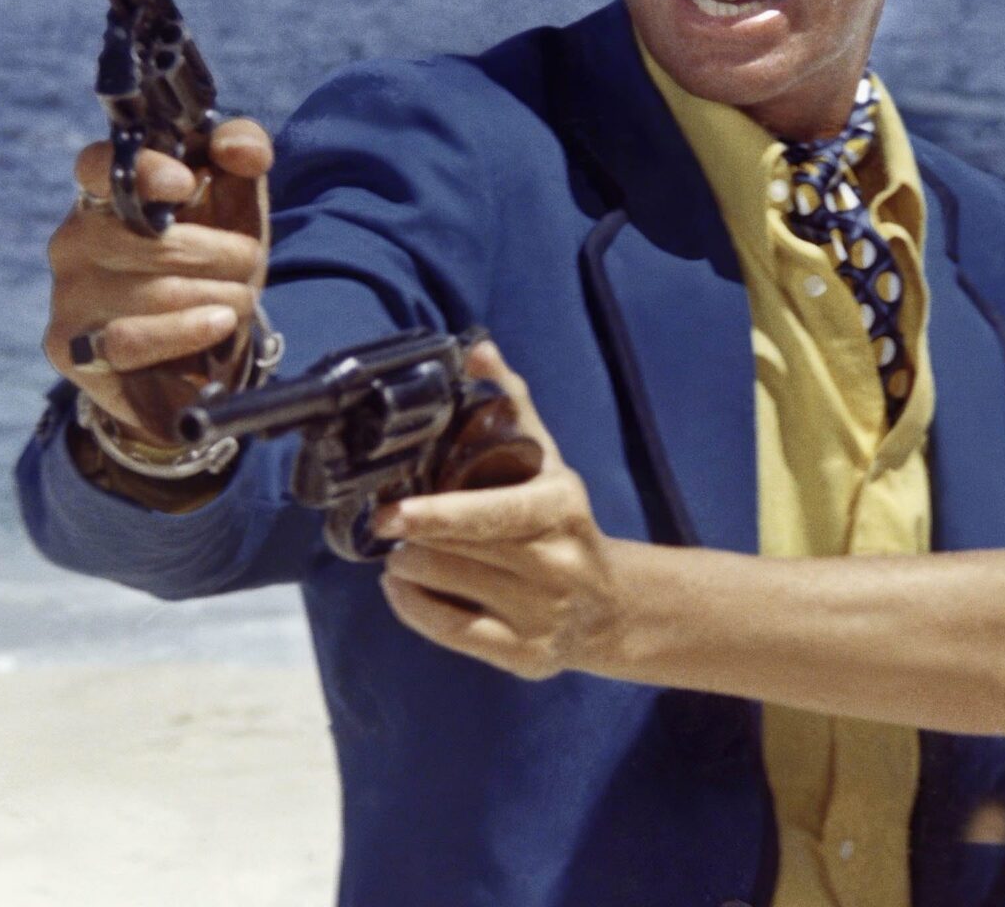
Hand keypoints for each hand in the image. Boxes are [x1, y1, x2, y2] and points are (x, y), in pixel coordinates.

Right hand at [42, 117, 271, 439]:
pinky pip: (129, 339)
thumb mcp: (236, 199)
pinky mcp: (69, 347)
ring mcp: (68, 293)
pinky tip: (218, 324)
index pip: (99, 165)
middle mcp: (74, 238)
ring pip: (156, 291)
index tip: (186, 183)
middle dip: (224, 255)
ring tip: (237, 300)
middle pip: (156, 241)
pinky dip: (184, 332)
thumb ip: (243, 151)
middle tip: (247, 265)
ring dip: (221, 296)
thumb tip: (241, 150)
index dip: (144, 171)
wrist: (195, 351)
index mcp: (105, 192)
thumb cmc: (211, 260)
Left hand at [373, 339, 617, 680]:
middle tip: (394, 524)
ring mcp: (541, 614)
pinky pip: (450, 631)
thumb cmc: (563, 524)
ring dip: (407, 568)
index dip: (438, 515)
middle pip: (455, 552)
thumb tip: (478, 350)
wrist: (611, 606)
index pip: (493, 514)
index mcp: (560, 509)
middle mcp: (555, 564)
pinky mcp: (524, 655)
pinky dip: (413, 607)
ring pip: (445, 588)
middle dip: (412, 538)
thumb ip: (513, 407)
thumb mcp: (549, 464)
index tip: (393, 513)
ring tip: (403, 553)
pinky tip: (403, 588)